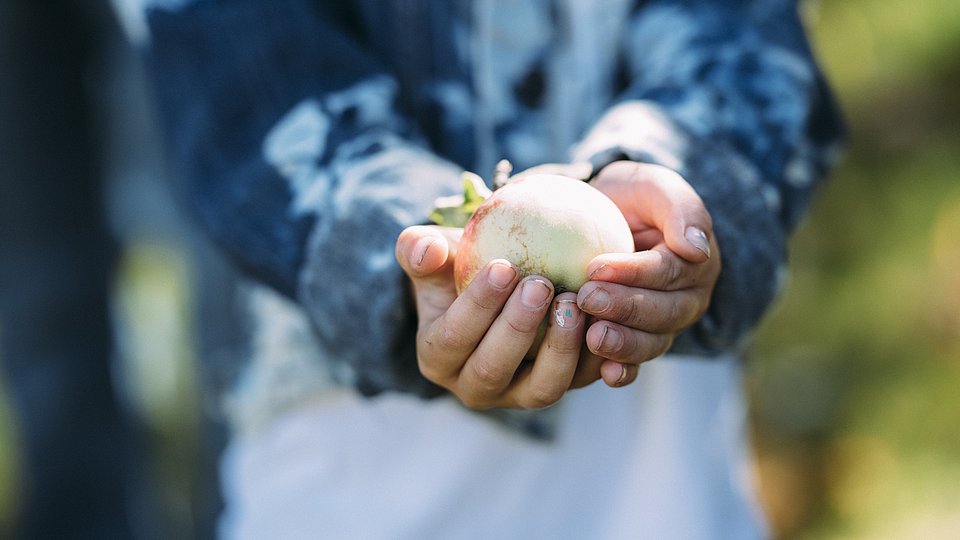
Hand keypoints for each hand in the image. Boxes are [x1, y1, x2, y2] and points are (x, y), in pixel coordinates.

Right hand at [395, 225, 588, 408]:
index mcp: (437, 357)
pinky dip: (597, 359)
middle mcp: (475, 387)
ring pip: (541, 388)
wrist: (497, 290)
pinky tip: (610, 321)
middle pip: (493, 369)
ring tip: (575, 304)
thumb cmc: (458, 267)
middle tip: (542, 284)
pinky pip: (581, 382)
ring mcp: (518, 395)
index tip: (504, 267)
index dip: (477, 306)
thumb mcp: (434, 255)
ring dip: (560, 350)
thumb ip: (419, 249)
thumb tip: (426, 251)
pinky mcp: (557, 389)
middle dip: (517, 329)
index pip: (453, 337)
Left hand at [572, 161, 720, 387]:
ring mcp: (664, 326)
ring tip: (592, 338)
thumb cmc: (632, 198)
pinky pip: (637, 364)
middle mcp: (686, 299)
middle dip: (626, 308)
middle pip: (663, 312)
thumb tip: (696, 249)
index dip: (634, 272)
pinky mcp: (638, 344)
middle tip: (586, 299)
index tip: (594, 267)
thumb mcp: (654, 187)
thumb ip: (680, 209)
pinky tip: (606, 375)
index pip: (668, 271)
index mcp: (695, 262)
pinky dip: (624, 372)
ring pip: (652, 342)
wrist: (608, 218)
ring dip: (624, 344)